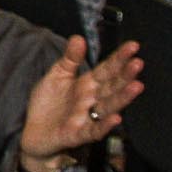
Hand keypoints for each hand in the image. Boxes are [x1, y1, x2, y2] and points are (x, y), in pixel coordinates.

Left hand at [18, 37, 142, 171]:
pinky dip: (105, 125)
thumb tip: (78, 37)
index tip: (133, 46)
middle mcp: (91, 100)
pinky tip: (116, 118)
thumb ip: (70, 59)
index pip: (106, 69)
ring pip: (108, 106)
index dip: (119, 58)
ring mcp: (86, 118)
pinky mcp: (78, 135)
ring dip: (122, 98)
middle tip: (138, 63)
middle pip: (111, 87)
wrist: (33, 132)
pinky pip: (94, 131)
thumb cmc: (48, 103)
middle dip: (125, 76)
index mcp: (87, 84)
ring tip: (137, 86)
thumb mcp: (57, 76)